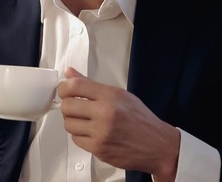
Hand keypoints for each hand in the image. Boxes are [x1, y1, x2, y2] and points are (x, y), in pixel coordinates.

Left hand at [58, 67, 179, 180]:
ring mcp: (101, 133)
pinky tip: (91, 131)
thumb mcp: (120, 95)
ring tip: (84, 119)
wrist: (157, 145)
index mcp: (110, 96)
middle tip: (74, 105)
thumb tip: (70, 73)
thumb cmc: (141, 120)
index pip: (75, 86)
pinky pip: (76, 139)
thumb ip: (92, 84)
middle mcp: (105, 114)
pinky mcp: (99, 149)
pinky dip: (80, 135)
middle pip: (67, 106)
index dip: (64, 87)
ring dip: (73, 121)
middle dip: (67, 105)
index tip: (64, 90)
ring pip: (68, 124)